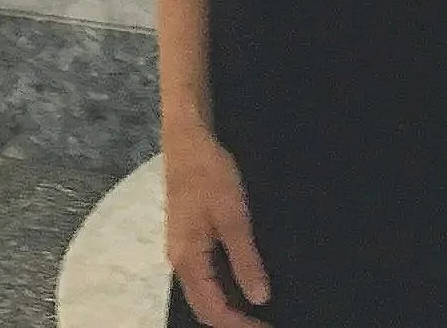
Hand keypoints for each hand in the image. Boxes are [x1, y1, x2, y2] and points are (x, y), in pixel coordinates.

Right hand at [165, 126, 270, 325]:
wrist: (188, 139)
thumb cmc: (210, 174)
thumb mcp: (234, 217)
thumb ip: (245, 259)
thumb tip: (260, 299)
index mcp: (187, 261)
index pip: (212, 310)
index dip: (240, 326)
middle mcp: (180, 262)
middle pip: (204, 307)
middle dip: (233, 321)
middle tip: (266, 322)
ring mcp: (182, 249)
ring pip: (204, 292)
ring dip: (229, 306)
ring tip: (259, 309)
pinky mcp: (189, 237)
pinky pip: (205, 275)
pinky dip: (225, 287)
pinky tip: (245, 281)